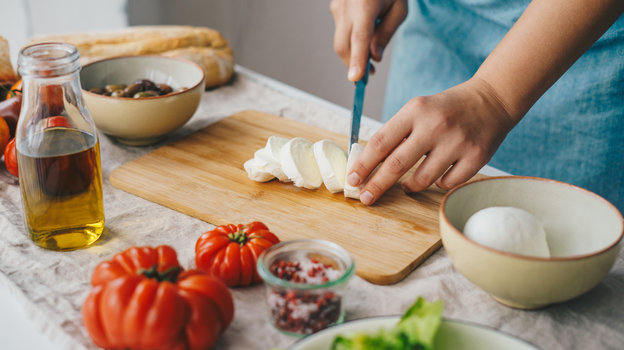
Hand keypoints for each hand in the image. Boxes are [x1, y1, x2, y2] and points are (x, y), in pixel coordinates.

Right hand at [330, 0, 406, 80]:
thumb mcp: (399, 9)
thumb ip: (386, 35)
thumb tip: (374, 58)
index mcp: (365, 4)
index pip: (359, 38)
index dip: (357, 60)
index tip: (356, 79)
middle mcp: (346, 7)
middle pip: (343, 46)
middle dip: (353, 65)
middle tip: (367, 76)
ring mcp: (337, 7)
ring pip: (341, 41)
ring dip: (353, 53)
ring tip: (369, 55)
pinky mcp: (334, 8)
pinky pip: (341, 32)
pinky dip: (351, 41)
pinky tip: (364, 35)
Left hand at [346, 78, 516, 204]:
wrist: (491, 99)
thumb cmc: (445, 109)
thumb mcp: (418, 110)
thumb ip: (396, 134)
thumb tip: (367, 165)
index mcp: (415, 111)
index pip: (380, 142)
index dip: (363, 165)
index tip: (352, 180)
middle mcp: (435, 125)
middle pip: (396, 165)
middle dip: (376, 185)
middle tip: (365, 198)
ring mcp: (457, 142)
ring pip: (422, 180)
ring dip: (408, 187)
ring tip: (405, 186)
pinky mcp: (476, 156)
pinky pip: (446, 183)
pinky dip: (438, 183)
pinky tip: (438, 174)